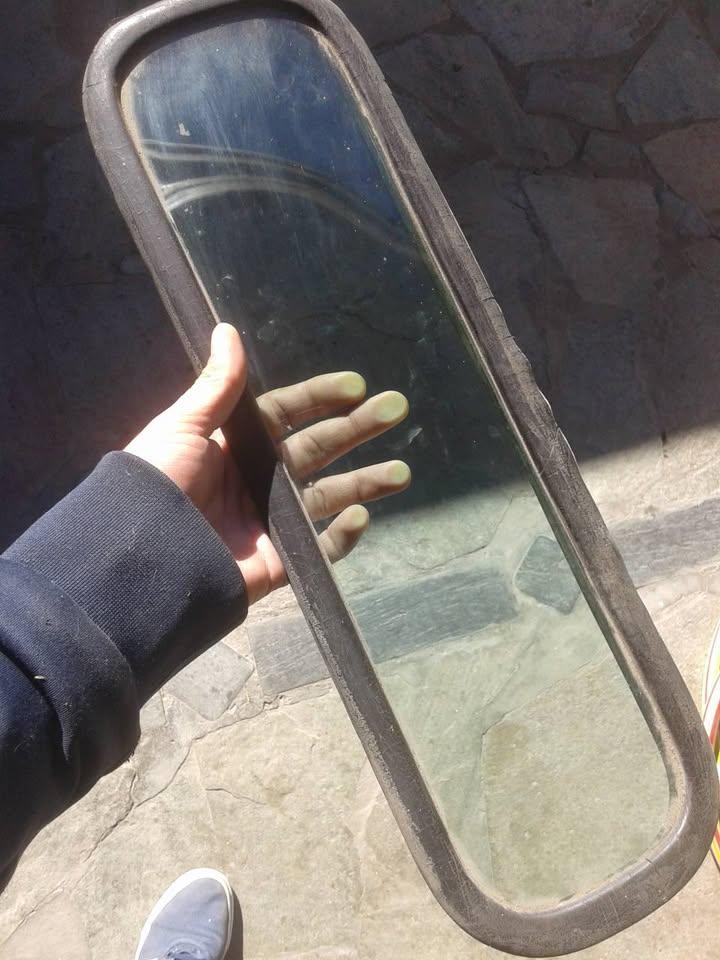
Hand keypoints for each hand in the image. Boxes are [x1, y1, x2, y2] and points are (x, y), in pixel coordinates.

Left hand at [126, 323, 410, 603]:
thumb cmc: (158, 486)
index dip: (320, 398)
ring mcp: (271, 521)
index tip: (355, 385)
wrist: (143, 558)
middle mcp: (257, 480)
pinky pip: (321, 549)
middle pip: (318, 449)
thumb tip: (227, 328)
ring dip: (367, 483)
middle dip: (358, 429)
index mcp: (234, 446)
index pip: (286, 415)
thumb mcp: (181, 428)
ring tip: (403, 472)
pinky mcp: (279, 562)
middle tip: (396, 409)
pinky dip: (344, 537)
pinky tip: (362, 516)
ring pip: (329, 497)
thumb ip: (216, 386)